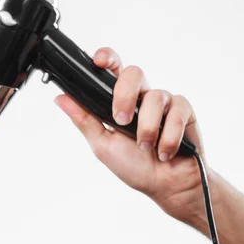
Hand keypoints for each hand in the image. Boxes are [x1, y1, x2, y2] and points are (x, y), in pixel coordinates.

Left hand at [54, 47, 208, 220]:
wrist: (166, 185)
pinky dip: (168, 136)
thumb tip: (60, 98)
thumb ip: (84, 120)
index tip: (98, 61)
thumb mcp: (102, 145)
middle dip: (125, 95)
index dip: (106, 58)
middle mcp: (142, 97)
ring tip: (146, 149)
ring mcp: (164, 102)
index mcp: (120, 101)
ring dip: (147, 129)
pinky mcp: (184, 110)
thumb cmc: (135, 167)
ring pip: (155, 96)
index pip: (113, 69)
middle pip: (134, 72)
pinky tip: (165, 151)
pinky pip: (176, 111)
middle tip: (122, 121)